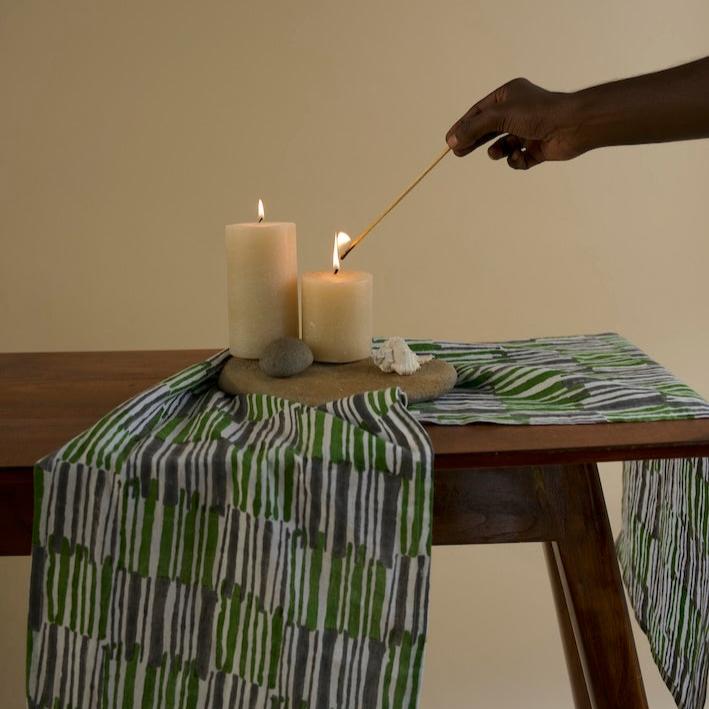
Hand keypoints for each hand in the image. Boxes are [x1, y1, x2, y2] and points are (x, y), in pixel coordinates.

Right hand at [446, 78, 583, 169]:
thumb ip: (474, 128)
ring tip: (498, 152)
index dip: (463, 126)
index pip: (478, 112)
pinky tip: (521, 156)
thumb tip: (452, 140)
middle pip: (487, 129)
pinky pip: (518, 158)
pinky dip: (517, 160)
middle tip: (458, 152)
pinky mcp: (537, 148)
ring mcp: (528, 130)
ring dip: (498, 151)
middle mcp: (518, 111)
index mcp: (509, 96)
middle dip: (474, 141)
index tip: (449, 141)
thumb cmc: (538, 112)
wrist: (572, 125)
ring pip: (502, 145)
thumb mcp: (498, 116)